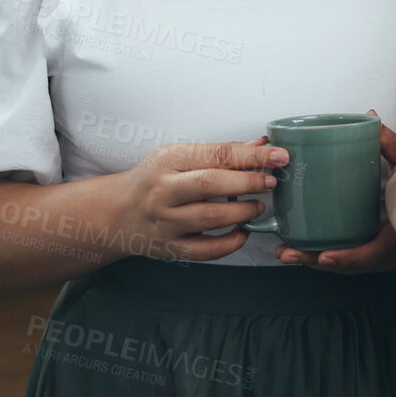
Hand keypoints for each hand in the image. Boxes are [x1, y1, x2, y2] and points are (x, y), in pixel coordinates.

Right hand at [114, 140, 287, 261]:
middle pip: (211, 184)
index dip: (252, 156)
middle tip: (271, 183)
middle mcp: (163, 190)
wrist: (116, 213)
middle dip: (248, 182)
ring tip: (258, 207)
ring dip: (242, 213)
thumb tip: (262, 146)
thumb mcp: (180, 157)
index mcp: (169, 160)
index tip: (279, 156)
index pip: (216, 154)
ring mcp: (165, 221)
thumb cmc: (154, 179)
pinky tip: (242, 233)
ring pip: (209, 218)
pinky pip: (205, 250)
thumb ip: (221, 153)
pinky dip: (230, 243)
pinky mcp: (170, 247)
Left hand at [278, 113, 395, 273]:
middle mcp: (392, 249)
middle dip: (317, 261)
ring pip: (346, 264)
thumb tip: (370, 117)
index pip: (375, 253)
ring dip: (314, 260)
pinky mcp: (372, 247)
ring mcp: (382, 252)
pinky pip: (348, 257)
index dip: (349, 257)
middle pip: (351, 264)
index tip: (325, 255)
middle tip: (289, 252)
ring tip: (285, 252)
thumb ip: (392, 142)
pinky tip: (300, 249)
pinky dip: (325, 255)